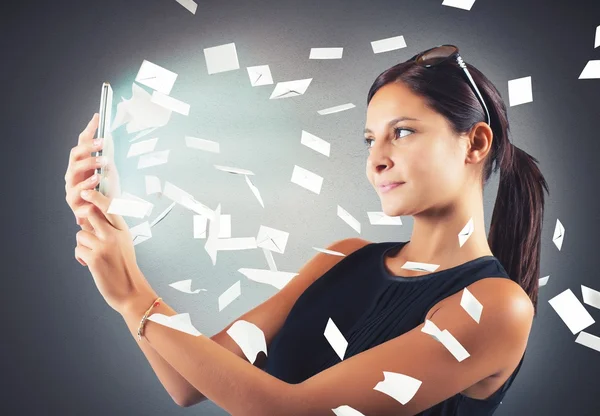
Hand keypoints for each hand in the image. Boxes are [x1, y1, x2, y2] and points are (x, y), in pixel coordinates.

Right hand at [65, 113, 120, 265]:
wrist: (102, 226)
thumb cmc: (108, 200)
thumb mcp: (113, 177)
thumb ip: (112, 162)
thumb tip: (120, 143)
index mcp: (82, 165)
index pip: (83, 142)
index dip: (90, 129)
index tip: (98, 115)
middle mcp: (73, 174)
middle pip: (75, 155)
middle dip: (89, 147)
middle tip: (104, 144)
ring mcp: (71, 188)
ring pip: (74, 171)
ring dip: (89, 166)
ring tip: (103, 162)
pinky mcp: (73, 204)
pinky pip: (78, 193)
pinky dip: (87, 186)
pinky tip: (97, 181)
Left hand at [74, 188, 154, 313]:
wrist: (130, 290)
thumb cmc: (125, 267)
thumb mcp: (124, 244)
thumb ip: (109, 230)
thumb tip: (90, 219)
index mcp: (123, 230)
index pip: (110, 207)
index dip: (96, 197)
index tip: (86, 192)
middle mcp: (114, 235)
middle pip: (90, 213)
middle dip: (84, 220)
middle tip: (86, 230)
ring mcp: (104, 246)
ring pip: (80, 234)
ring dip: (82, 244)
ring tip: (92, 254)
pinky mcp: (94, 258)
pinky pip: (78, 249)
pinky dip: (80, 256)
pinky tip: (89, 264)